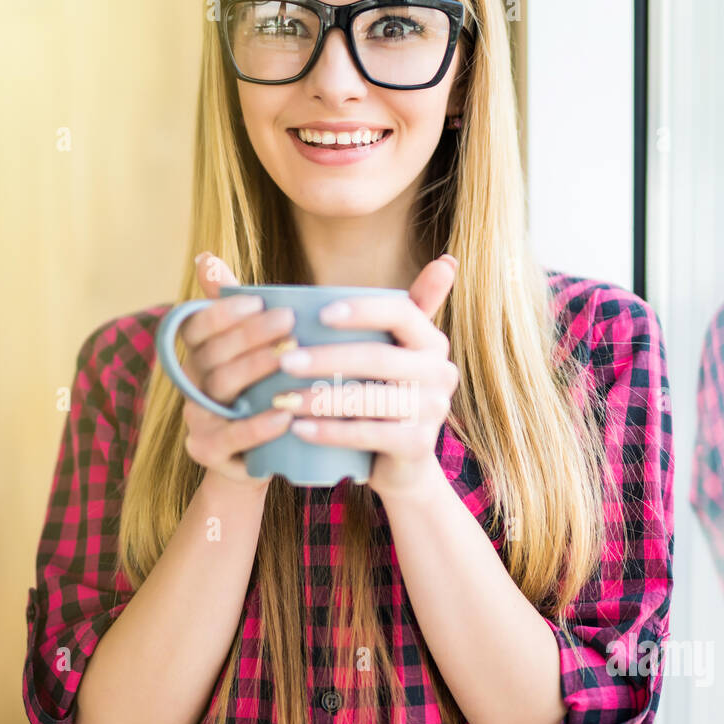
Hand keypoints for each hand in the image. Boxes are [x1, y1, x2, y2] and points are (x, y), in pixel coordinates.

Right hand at [178, 253, 295, 489]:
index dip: (222, 312)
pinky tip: (284, 415)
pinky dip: (256, 426)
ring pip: (220, 390)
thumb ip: (238, 311)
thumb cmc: (264, 394)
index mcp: (200, 357)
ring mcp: (197, 420)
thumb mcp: (256, 353)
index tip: (259, 300)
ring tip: (290, 359)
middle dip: (250, 336)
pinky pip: (230, 438)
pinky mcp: (208, 452)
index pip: (196, 328)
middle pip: (213, 355)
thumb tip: (206, 258)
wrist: (263, 460)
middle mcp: (192, 386)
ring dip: (255, 372)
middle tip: (288, 321)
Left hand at [275, 254, 459, 500]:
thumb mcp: (390, 351)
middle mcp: (440, 371)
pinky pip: (368, 435)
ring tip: (281, 399)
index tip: (319, 315)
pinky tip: (298, 429)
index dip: (362, 310)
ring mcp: (433, 410)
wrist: (402, 465)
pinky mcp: (418, 445)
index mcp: (430, 340)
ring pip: (370, 399)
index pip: (402, 312)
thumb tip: (441, 259)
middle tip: (283, 360)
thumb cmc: (383, 397)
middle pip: (378, 358)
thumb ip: (394, 309)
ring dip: (320, 399)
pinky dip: (330, 432)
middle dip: (326, 358)